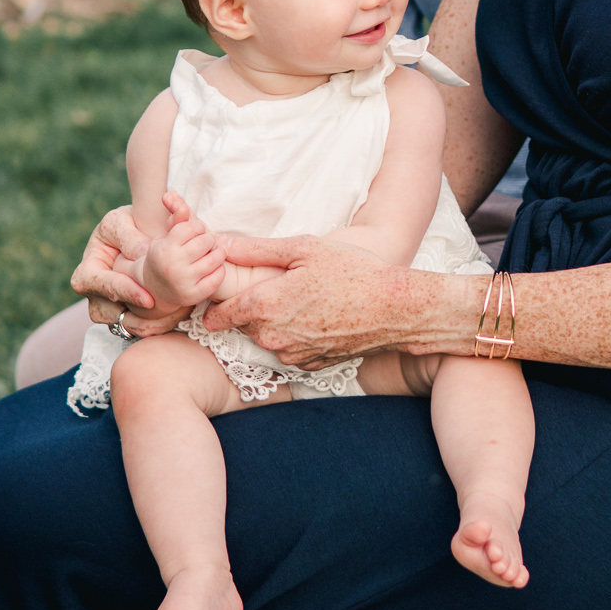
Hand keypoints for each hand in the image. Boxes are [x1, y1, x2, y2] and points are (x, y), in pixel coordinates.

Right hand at [70, 207, 183, 339]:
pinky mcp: (125, 318)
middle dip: (146, 317)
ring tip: (182, 313)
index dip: (128, 293)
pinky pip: (141, 328)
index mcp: (86, 275)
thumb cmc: (121, 227)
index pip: (106, 287)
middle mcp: (94, 298)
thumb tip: (143, 253)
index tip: (150, 301)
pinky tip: (180, 314)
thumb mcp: (120, 222)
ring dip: (157, 323)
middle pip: (117, 316)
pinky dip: (160, 324)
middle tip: (175, 312)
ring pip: (131, 327)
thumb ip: (128, 236)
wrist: (130, 238)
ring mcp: (108, 312)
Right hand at [141, 191, 226, 308]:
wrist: (155, 290)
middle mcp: (172, 266)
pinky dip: (219, 269)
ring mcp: (184, 283)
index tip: (194, 232)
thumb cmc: (163, 256)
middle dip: (207, 239)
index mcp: (163, 249)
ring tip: (211, 253)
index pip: (191, 227)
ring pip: (216, 258)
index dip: (196, 227)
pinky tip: (212, 268)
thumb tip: (172, 194)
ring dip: (217, 253)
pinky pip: (219, 276)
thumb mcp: (164, 236)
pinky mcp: (195, 296)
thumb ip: (174, 216)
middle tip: (204, 243)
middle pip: (206, 241)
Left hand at [203, 235, 414, 369]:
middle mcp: (274, 337)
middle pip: (244, 326)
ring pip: (268, 340)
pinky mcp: (313, 364)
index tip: (217, 297)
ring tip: (300, 301)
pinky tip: (317, 318)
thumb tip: (222, 245)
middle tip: (271, 288)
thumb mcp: (304, 248)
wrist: (396, 309)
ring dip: (274, 324)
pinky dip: (296, 337)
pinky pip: (292, 351)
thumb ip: (258, 249)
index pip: (219, 316)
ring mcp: (294, 354)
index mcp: (265, 306)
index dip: (214, 306)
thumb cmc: (353, 272)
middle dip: (249, 310)